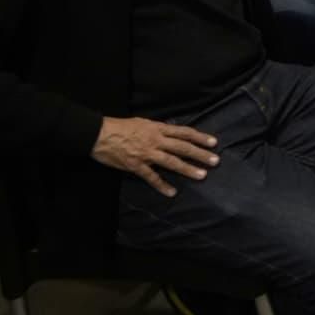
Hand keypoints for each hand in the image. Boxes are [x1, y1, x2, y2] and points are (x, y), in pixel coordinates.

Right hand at [92, 117, 218, 196]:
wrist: (99, 134)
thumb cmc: (121, 126)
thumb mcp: (144, 122)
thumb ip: (159, 129)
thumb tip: (172, 132)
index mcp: (158, 129)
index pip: (184, 133)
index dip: (200, 137)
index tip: (213, 142)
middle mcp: (156, 141)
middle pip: (182, 148)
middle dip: (200, 154)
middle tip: (215, 161)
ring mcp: (146, 154)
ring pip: (171, 162)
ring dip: (188, 169)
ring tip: (202, 175)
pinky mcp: (135, 166)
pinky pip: (151, 177)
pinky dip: (161, 185)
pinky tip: (172, 192)